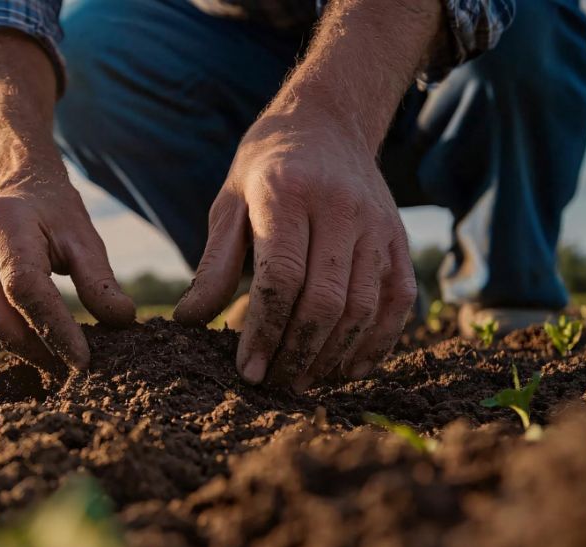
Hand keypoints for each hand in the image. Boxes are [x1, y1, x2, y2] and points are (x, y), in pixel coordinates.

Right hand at [0, 179, 135, 370]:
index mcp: (2, 223)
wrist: (12, 186)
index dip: (54, 329)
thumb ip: (99, 280)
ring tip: (61, 359)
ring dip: (27, 348)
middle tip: (75, 368)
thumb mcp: (83, 237)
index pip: (25, 288)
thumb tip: (122, 320)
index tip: (83, 360)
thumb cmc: (53, 211)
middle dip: (39, 349)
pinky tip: (40, 342)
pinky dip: (14, 336)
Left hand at [174, 112, 416, 389]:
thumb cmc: (265, 168)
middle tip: (273, 386)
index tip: (247, 371)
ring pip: (363, 307)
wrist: (327, 122)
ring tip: (302, 382)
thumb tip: (188, 321)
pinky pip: (397, 300)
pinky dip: (377, 341)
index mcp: (287, 194)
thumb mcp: (228, 205)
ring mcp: (376, 224)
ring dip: (333, 355)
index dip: (265, 331)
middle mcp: (340, 208)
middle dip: (298, 353)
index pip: (282, 278)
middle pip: (325, 300)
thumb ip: (213, 264)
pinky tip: (347, 368)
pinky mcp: (398, 239)